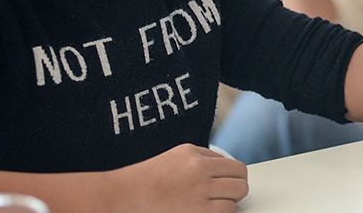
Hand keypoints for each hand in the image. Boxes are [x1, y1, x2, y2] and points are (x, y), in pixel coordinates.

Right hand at [107, 143, 247, 211]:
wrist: (122, 196)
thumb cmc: (143, 181)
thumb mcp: (173, 158)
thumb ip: (199, 159)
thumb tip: (222, 169)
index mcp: (194, 154)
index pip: (230, 163)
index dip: (229, 176)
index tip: (224, 185)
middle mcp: (200, 169)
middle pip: (240, 175)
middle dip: (235, 186)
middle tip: (224, 196)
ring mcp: (201, 190)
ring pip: (239, 192)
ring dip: (230, 200)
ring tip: (215, 206)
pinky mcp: (200, 211)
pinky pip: (228, 210)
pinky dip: (223, 212)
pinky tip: (210, 212)